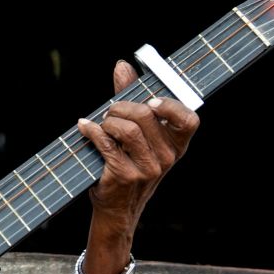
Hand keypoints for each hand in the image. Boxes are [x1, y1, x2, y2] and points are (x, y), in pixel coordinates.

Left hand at [78, 60, 199, 238]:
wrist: (116, 207)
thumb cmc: (128, 164)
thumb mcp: (137, 135)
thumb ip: (132, 98)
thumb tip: (123, 66)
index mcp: (177, 146)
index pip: (188, 120)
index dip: (169, 105)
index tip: (150, 101)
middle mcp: (167, 158)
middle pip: (146, 115)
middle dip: (121, 107)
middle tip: (110, 111)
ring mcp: (148, 169)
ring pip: (126, 128)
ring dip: (107, 121)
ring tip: (100, 123)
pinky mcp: (125, 175)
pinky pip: (106, 142)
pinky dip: (91, 131)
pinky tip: (84, 127)